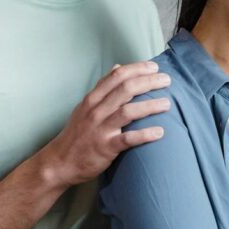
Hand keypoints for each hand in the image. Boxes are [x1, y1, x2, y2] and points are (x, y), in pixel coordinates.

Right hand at [36, 61, 170, 189]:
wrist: (60, 162)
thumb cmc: (77, 133)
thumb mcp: (85, 106)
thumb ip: (102, 88)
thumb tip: (118, 68)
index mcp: (92, 98)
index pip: (117, 76)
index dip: (137, 68)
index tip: (154, 66)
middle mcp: (96, 111)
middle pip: (126, 89)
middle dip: (149, 82)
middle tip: (167, 80)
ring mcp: (100, 129)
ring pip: (128, 111)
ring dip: (150, 106)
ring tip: (167, 104)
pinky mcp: (105, 147)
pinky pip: (128, 139)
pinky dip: (144, 135)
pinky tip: (160, 132)